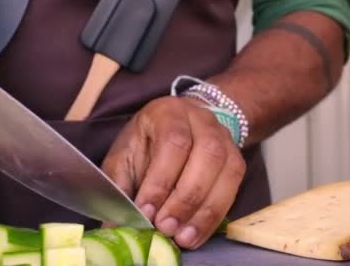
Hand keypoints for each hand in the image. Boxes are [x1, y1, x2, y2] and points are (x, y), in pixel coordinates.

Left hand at [102, 97, 245, 248]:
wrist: (177, 128)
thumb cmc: (145, 145)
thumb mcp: (124, 158)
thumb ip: (119, 187)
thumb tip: (114, 227)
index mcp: (168, 113)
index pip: (173, 142)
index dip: (160, 180)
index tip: (146, 212)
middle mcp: (201, 119)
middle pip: (206, 154)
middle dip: (185, 198)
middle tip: (166, 228)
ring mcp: (223, 137)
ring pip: (226, 171)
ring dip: (204, 210)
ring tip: (183, 237)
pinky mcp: (235, 159)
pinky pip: (234, 187)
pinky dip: (215, 215)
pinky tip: (197, 233)